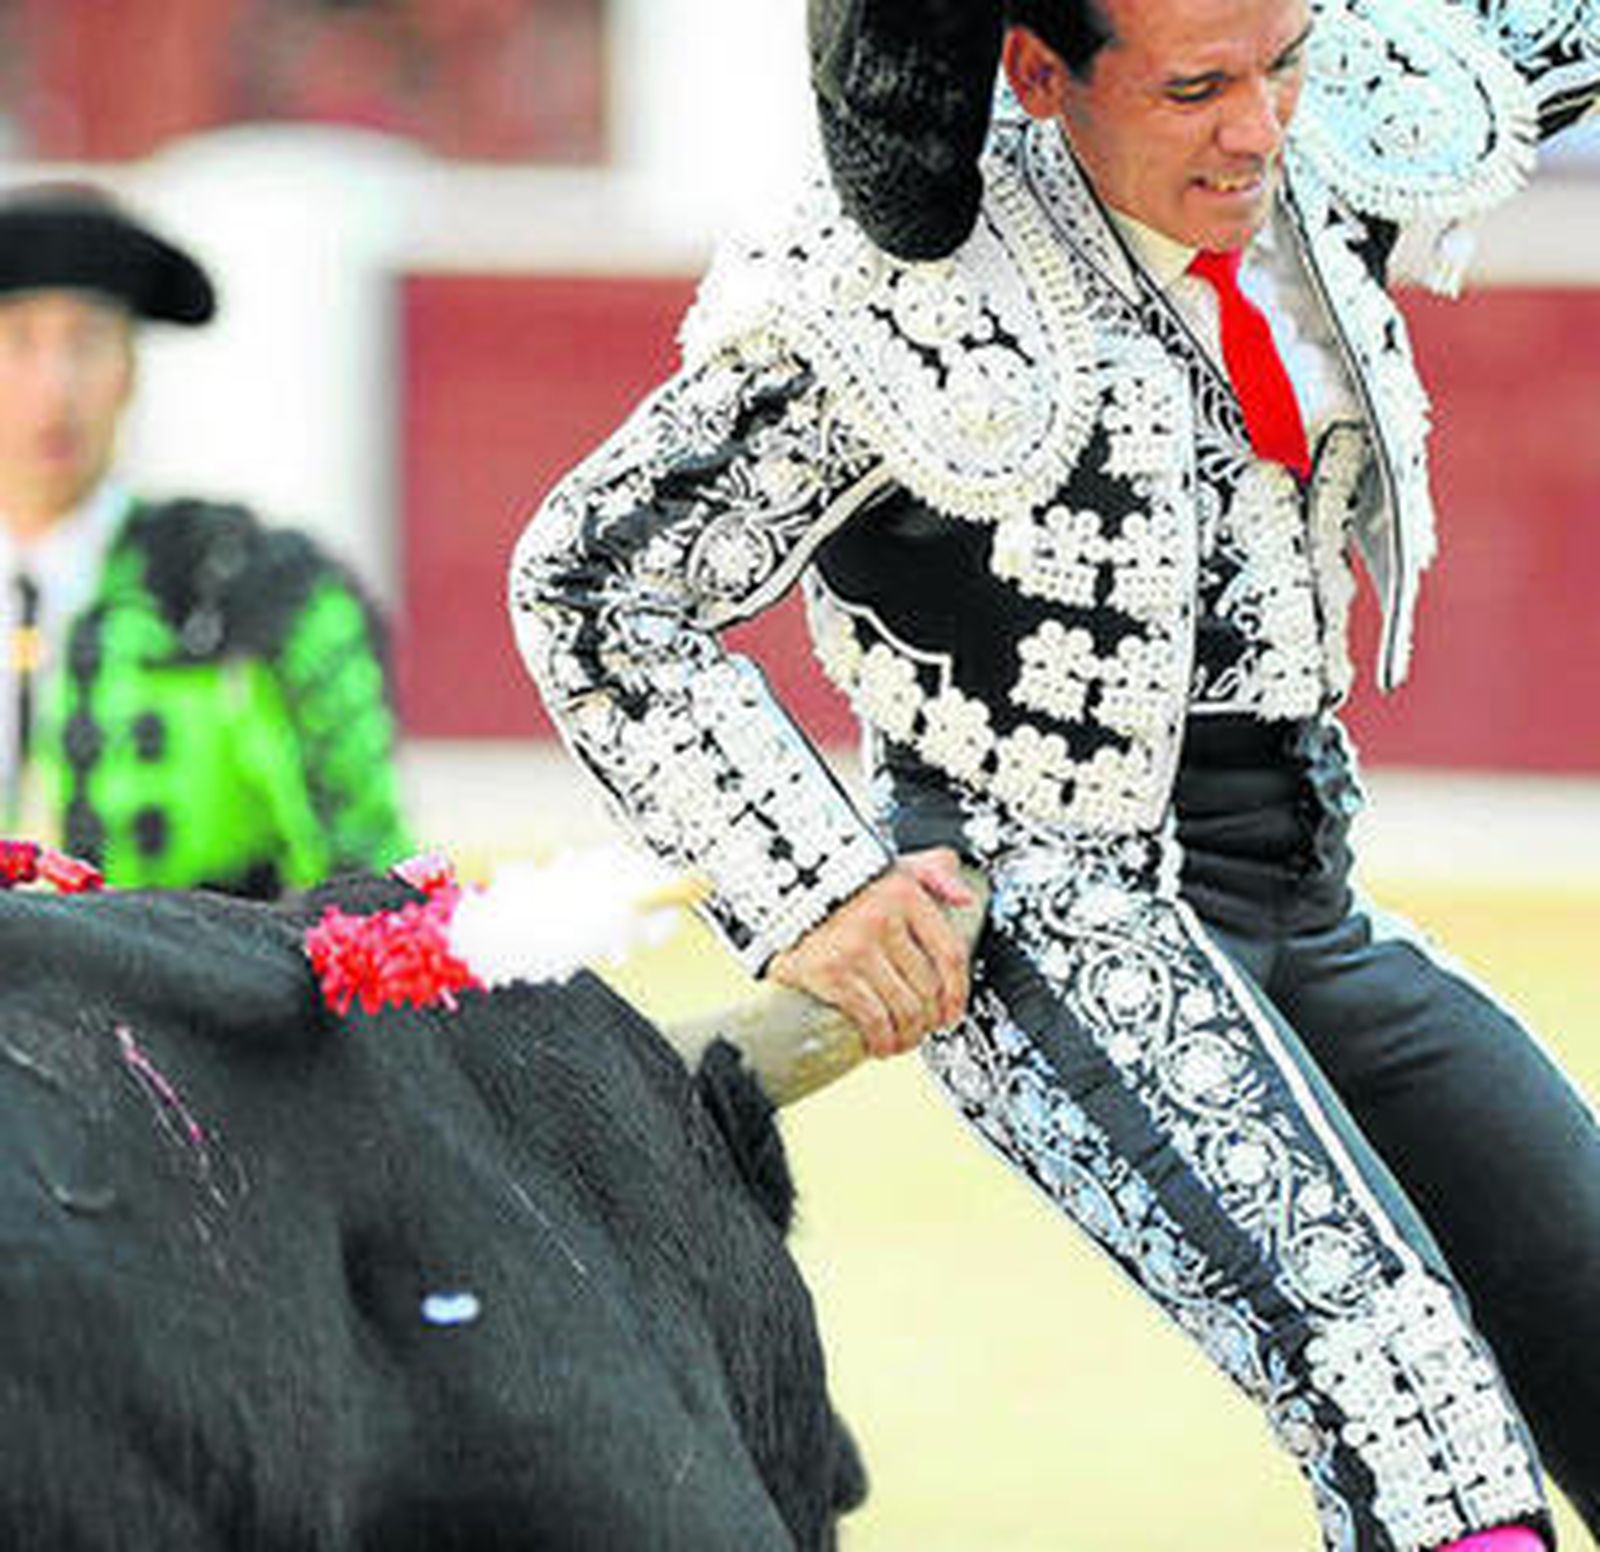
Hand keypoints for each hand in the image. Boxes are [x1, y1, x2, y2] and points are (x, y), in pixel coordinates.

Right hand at [767, 848, 976, 1058]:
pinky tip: (879, 1044)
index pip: (950, 953)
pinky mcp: (830, 972)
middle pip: (928, 989)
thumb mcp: (891, 866)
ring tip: (900, 1040)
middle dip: (928, 1020)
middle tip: (920, 1030)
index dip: (957, 993)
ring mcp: (856, 947)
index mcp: (905, 894)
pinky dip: (881, 1041)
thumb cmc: (839, 886)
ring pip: (905, 1009)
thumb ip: (934, 873)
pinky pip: (873, 1019)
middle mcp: (884, 918)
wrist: (779, 894)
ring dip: (907, 1036)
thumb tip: (965, 899)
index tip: (951, 1012)